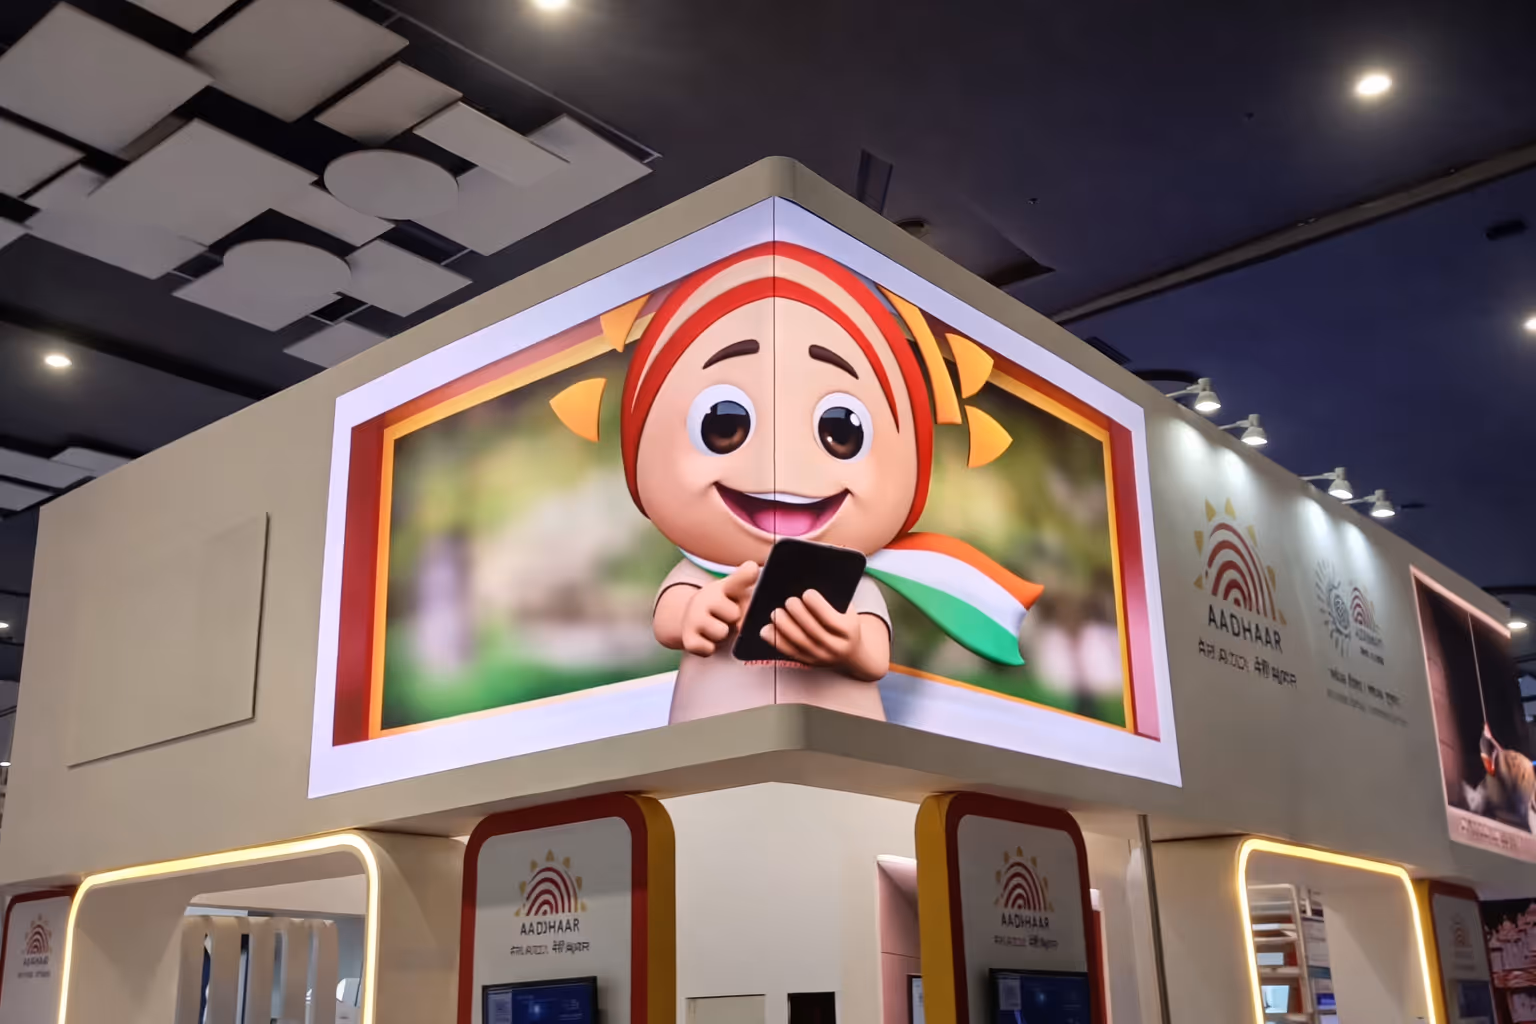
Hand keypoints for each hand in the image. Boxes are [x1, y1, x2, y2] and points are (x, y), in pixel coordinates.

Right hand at [678, 561, 758, 656]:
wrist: (692, 618)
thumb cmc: (725, 607)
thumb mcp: (739, 597)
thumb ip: (750, 601)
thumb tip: (742, 621)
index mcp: (725, 586)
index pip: (737, 579)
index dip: (745, 575)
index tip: (753, 568)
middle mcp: (706, 597)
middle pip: (734, 614)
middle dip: (733, 619)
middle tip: (725, 617)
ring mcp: (693, 616)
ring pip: (721, 632)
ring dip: (721, 634)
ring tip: (716, 627)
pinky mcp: (687, 638)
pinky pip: (707, 649)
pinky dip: (709, 649)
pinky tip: (706, 639)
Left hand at [760, 589, 888, 680]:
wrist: (851, 651)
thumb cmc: (844, 622)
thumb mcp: (847, 610)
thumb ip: (833, 599)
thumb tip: (809, 580)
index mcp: (849, 631)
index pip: (830, 618)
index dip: (817, 605)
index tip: (807, 593)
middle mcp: (836, 646)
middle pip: (812, 630)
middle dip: (798, 613)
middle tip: (789, 601)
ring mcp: (821, 657)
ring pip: (799, 642)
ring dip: (784, 626)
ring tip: (775, 613)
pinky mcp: (807, 661)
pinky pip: (789, 652)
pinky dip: (775, 640)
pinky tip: (766, 629)